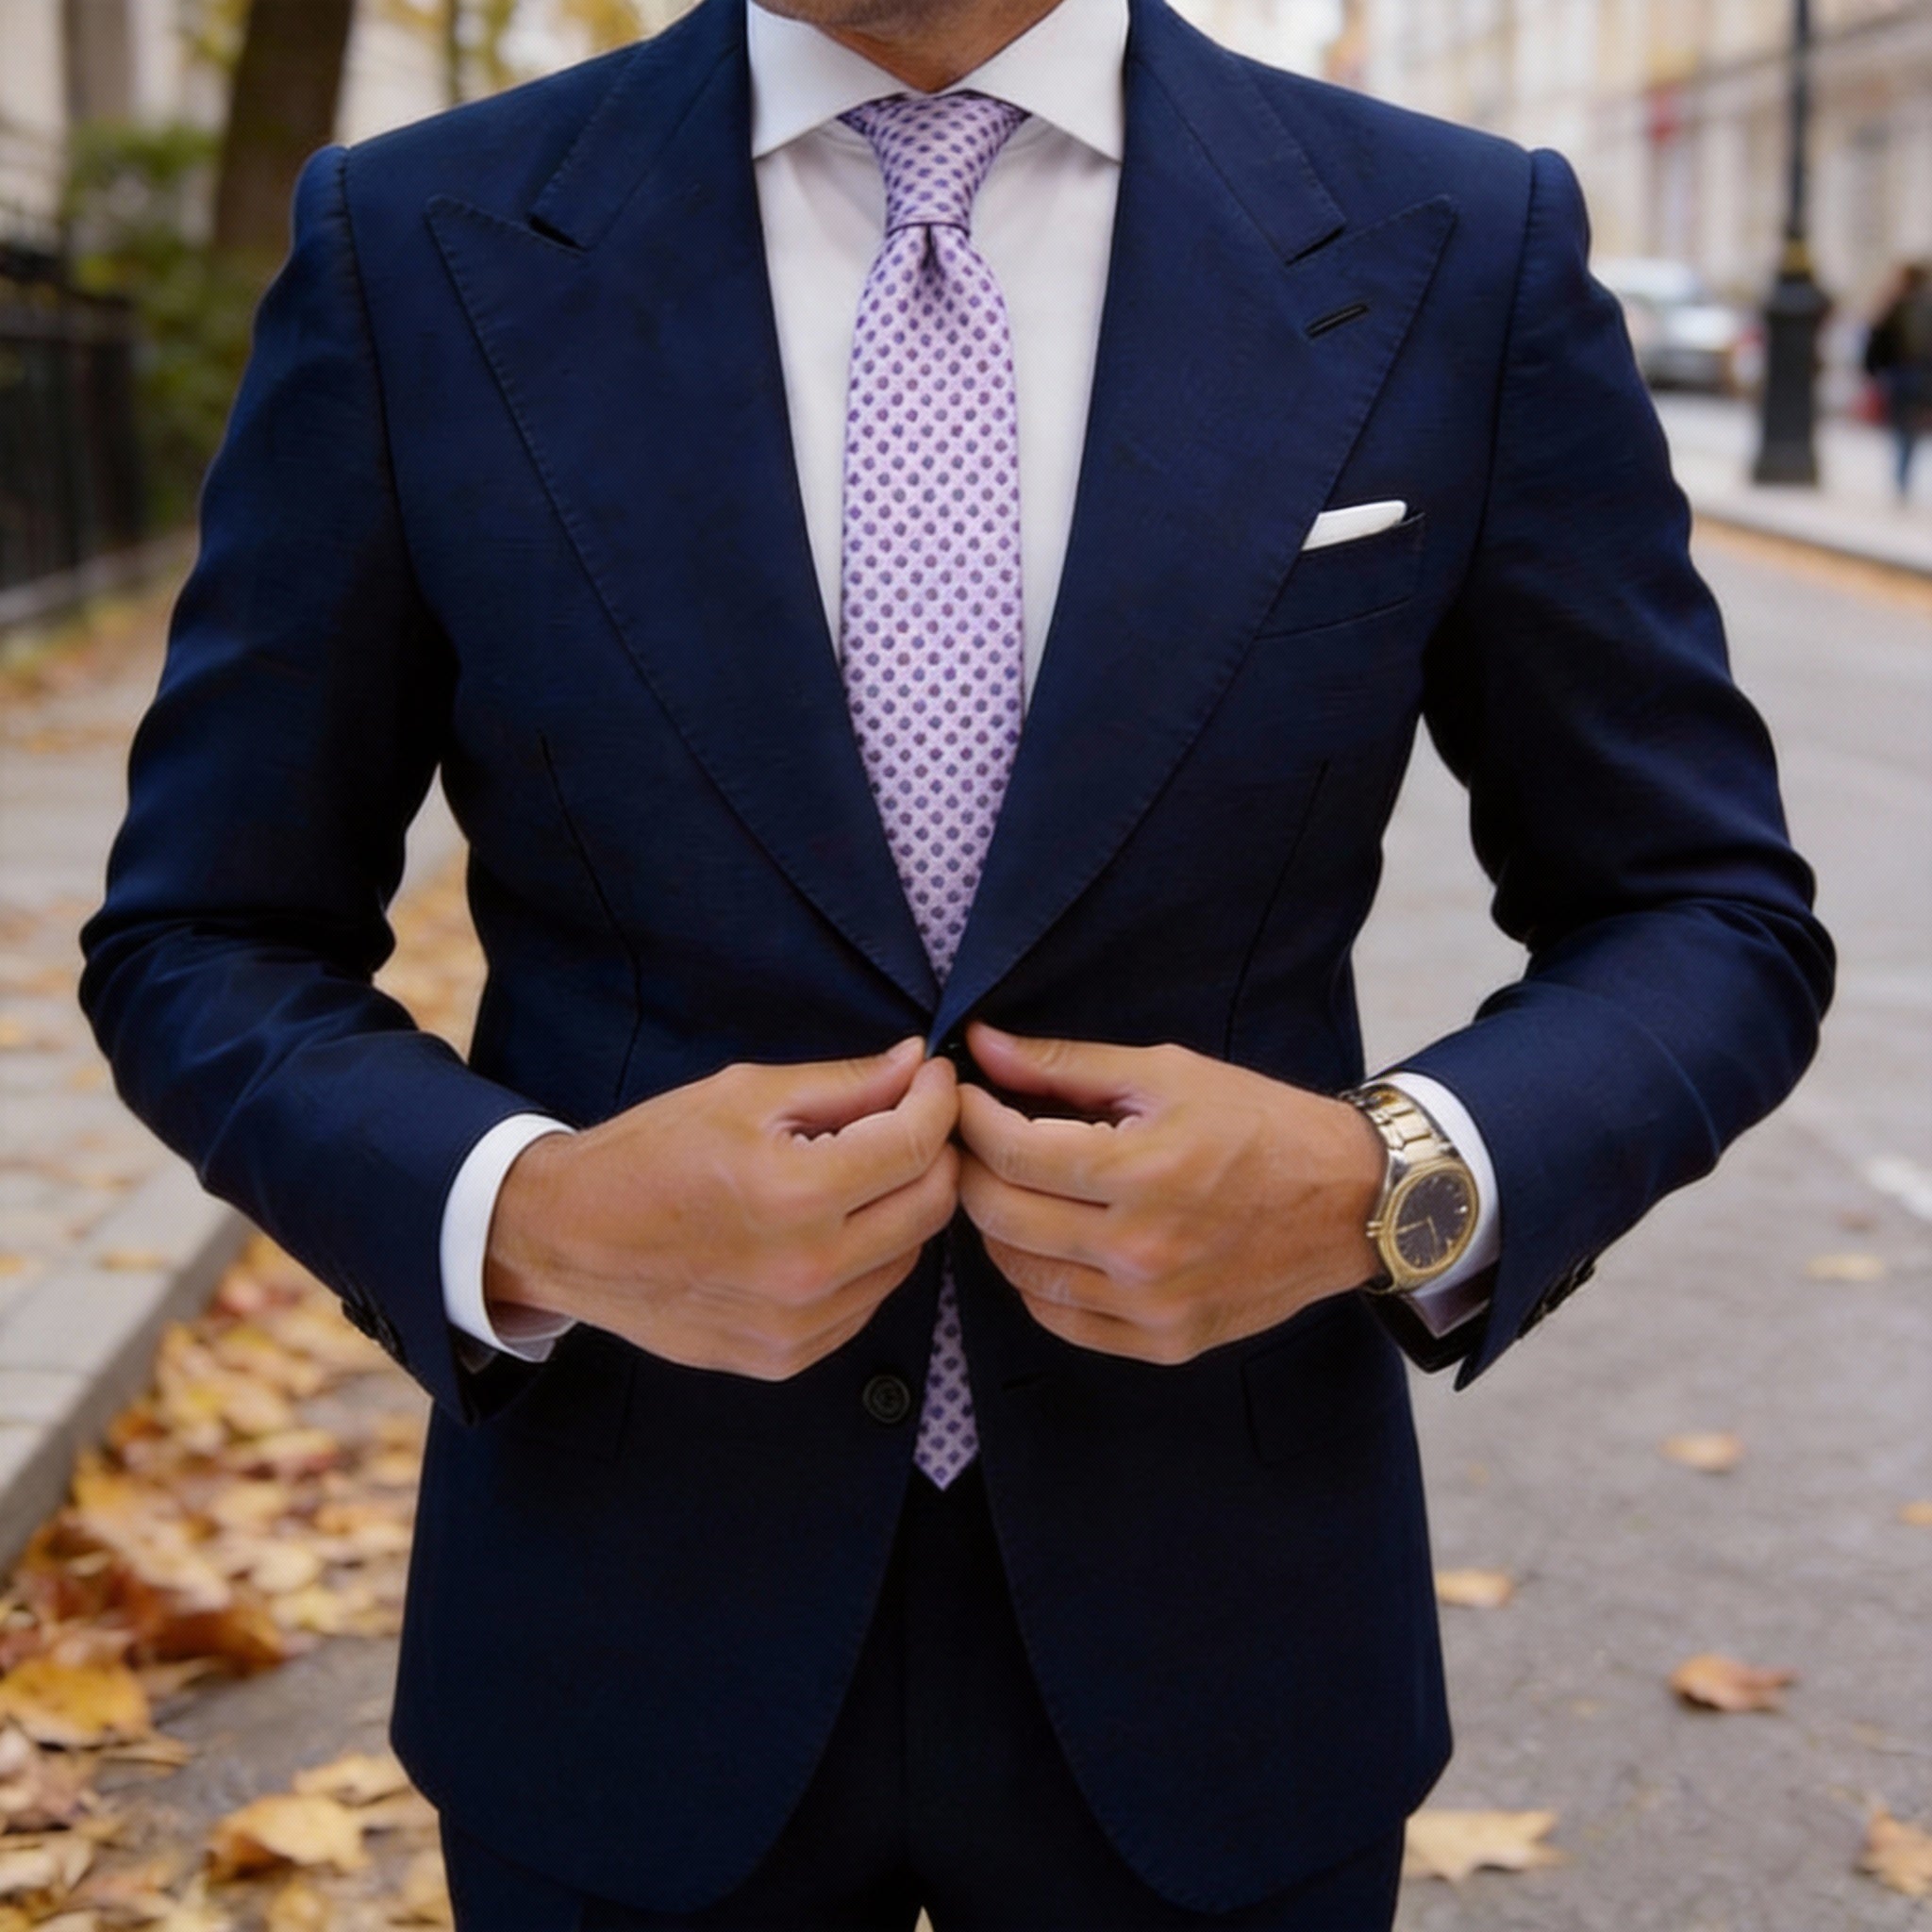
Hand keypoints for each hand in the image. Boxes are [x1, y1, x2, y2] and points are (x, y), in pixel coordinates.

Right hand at [484, 1039, 959, 1379]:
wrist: (569, 1238)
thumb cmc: (650, 1154)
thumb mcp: (744, 1095)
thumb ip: (843, 1083)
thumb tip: (916, 1064)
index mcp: (795, 1195)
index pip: (915, 1147)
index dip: (938, 1101)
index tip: (934, 1077)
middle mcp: (807, 1271)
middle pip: (930, 1206)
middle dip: (936, 1152)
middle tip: (914, 1117)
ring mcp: (799, 1326)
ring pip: (908, 1258)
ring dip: (905, 1207)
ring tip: (867, 1169)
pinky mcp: (787, 1357)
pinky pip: (866, 1301)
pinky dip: (869, 1258)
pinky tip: (832, 1225)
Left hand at [955, 1024, 1382, 1363]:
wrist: (1351, 1202)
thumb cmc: (1260, 1124)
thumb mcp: (1166, 1073)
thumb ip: (1065, 1065)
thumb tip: (981, 1045)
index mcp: (1142, 1171)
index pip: (1010, 1151)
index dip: (970, 1118)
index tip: (964, 1096)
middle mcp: (1141, 1250)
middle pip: (1001, 1215)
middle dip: (971, 1168)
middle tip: (974, 1139)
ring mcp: (1151, 1307)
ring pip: (1020, 1273)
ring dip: (997, 1225)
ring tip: (1010, 1185)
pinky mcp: (1163, 1343)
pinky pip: (1060, 1319)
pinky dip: (1035, 1279)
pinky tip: (1046, 1239)